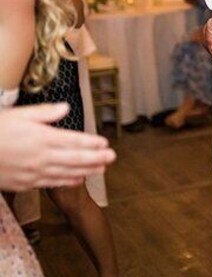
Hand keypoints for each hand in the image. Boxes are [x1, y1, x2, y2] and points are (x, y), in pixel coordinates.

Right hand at [0, 103, 115, 191]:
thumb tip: (67, 108)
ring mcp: (32, 172)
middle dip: (96, 158)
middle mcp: (40, 156)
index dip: (91, 143)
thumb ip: (44, 113)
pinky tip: (77, 180)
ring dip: (86, 171)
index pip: (74, 141)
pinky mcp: (23, 183)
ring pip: (66, 172)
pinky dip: (66, 182)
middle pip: (75, 158)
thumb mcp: (18, 114)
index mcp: (41, 137)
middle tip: (113, 158)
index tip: (105, 144)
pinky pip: (50, 183)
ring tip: (101, 170)